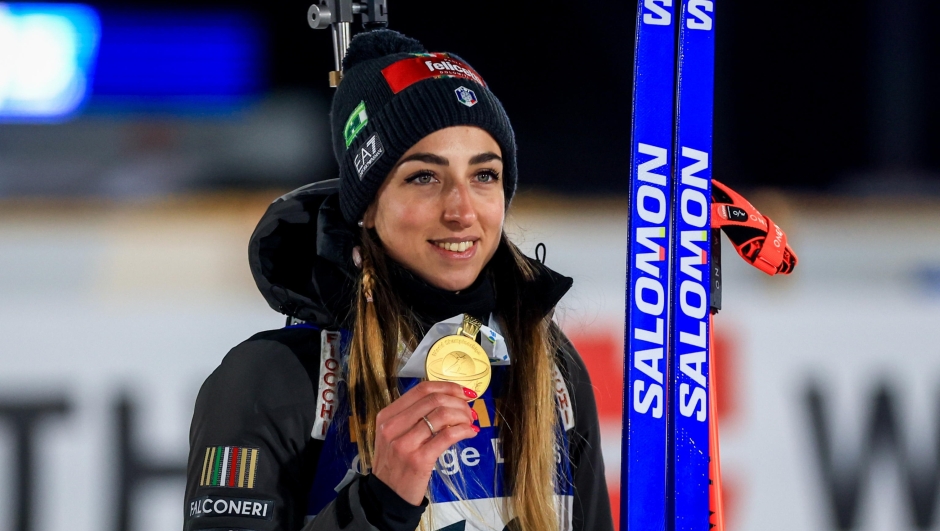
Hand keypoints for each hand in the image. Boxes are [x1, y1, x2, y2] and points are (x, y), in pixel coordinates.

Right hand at [370, 381, 479, 504]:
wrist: (386, 497)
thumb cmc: (395, 464)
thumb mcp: (395, 435)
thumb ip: (414, 417)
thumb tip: (448, 401)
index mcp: (387, 415)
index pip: (422, 389)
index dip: (447, 386)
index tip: (463, 392)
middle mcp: (393, 426)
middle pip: (434, 399)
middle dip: (459, 402)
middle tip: (469, 411)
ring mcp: (404, 443)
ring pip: (442, 415)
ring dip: (463, 416)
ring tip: (470, 423)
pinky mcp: (418, 459)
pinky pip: (448, 436)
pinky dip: (464, 430)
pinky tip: (470, 433)